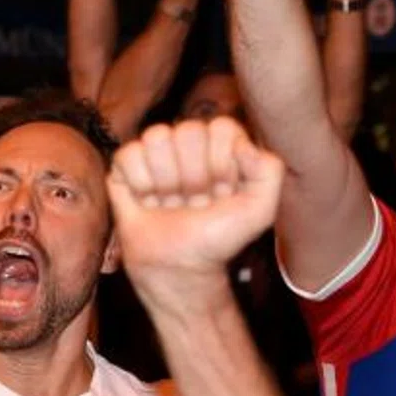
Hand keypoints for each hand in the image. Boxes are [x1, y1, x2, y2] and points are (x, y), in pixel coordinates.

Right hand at [109, 119, 285, 302]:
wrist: (179, 267)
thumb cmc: (218, 238)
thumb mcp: (259, 211)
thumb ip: (269, 172)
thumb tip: (242, 144)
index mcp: (221, 145)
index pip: (221, 128)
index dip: (222, 164)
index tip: (222, 193)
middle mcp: (188, 142)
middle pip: (188, 131)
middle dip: (194, 177)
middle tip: (196, 201)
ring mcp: (156, 152)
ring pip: (156, 137)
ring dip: (166, 181)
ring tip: (172, 202)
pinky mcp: (125, 165)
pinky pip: (129, 155)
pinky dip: (140, 185)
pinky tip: (148, 202)